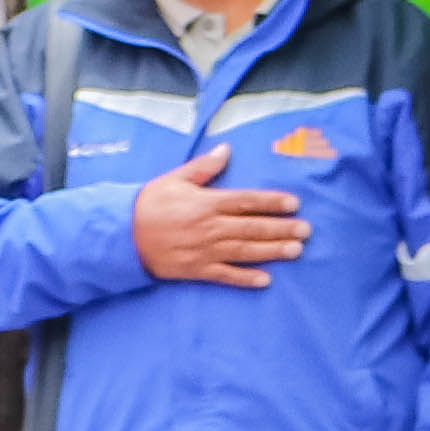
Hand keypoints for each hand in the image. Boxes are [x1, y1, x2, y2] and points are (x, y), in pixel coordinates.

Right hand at [131, 142, 307, 287]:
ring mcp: (205, 251)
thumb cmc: (149, 204)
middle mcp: (210, 227)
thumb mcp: (175, 179)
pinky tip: (266, 280)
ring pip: (245, 251)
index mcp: (206, 203)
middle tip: (306, 230)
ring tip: (296, 251)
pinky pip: (225, 276)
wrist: (123, 236)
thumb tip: (226, 150)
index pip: (246, 201)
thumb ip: (203, 167)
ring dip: (272, 251)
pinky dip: (245, 278)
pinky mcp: (197, 270)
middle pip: (252, 227)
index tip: (294, 204)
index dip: (271, 202)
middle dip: (281, 228)